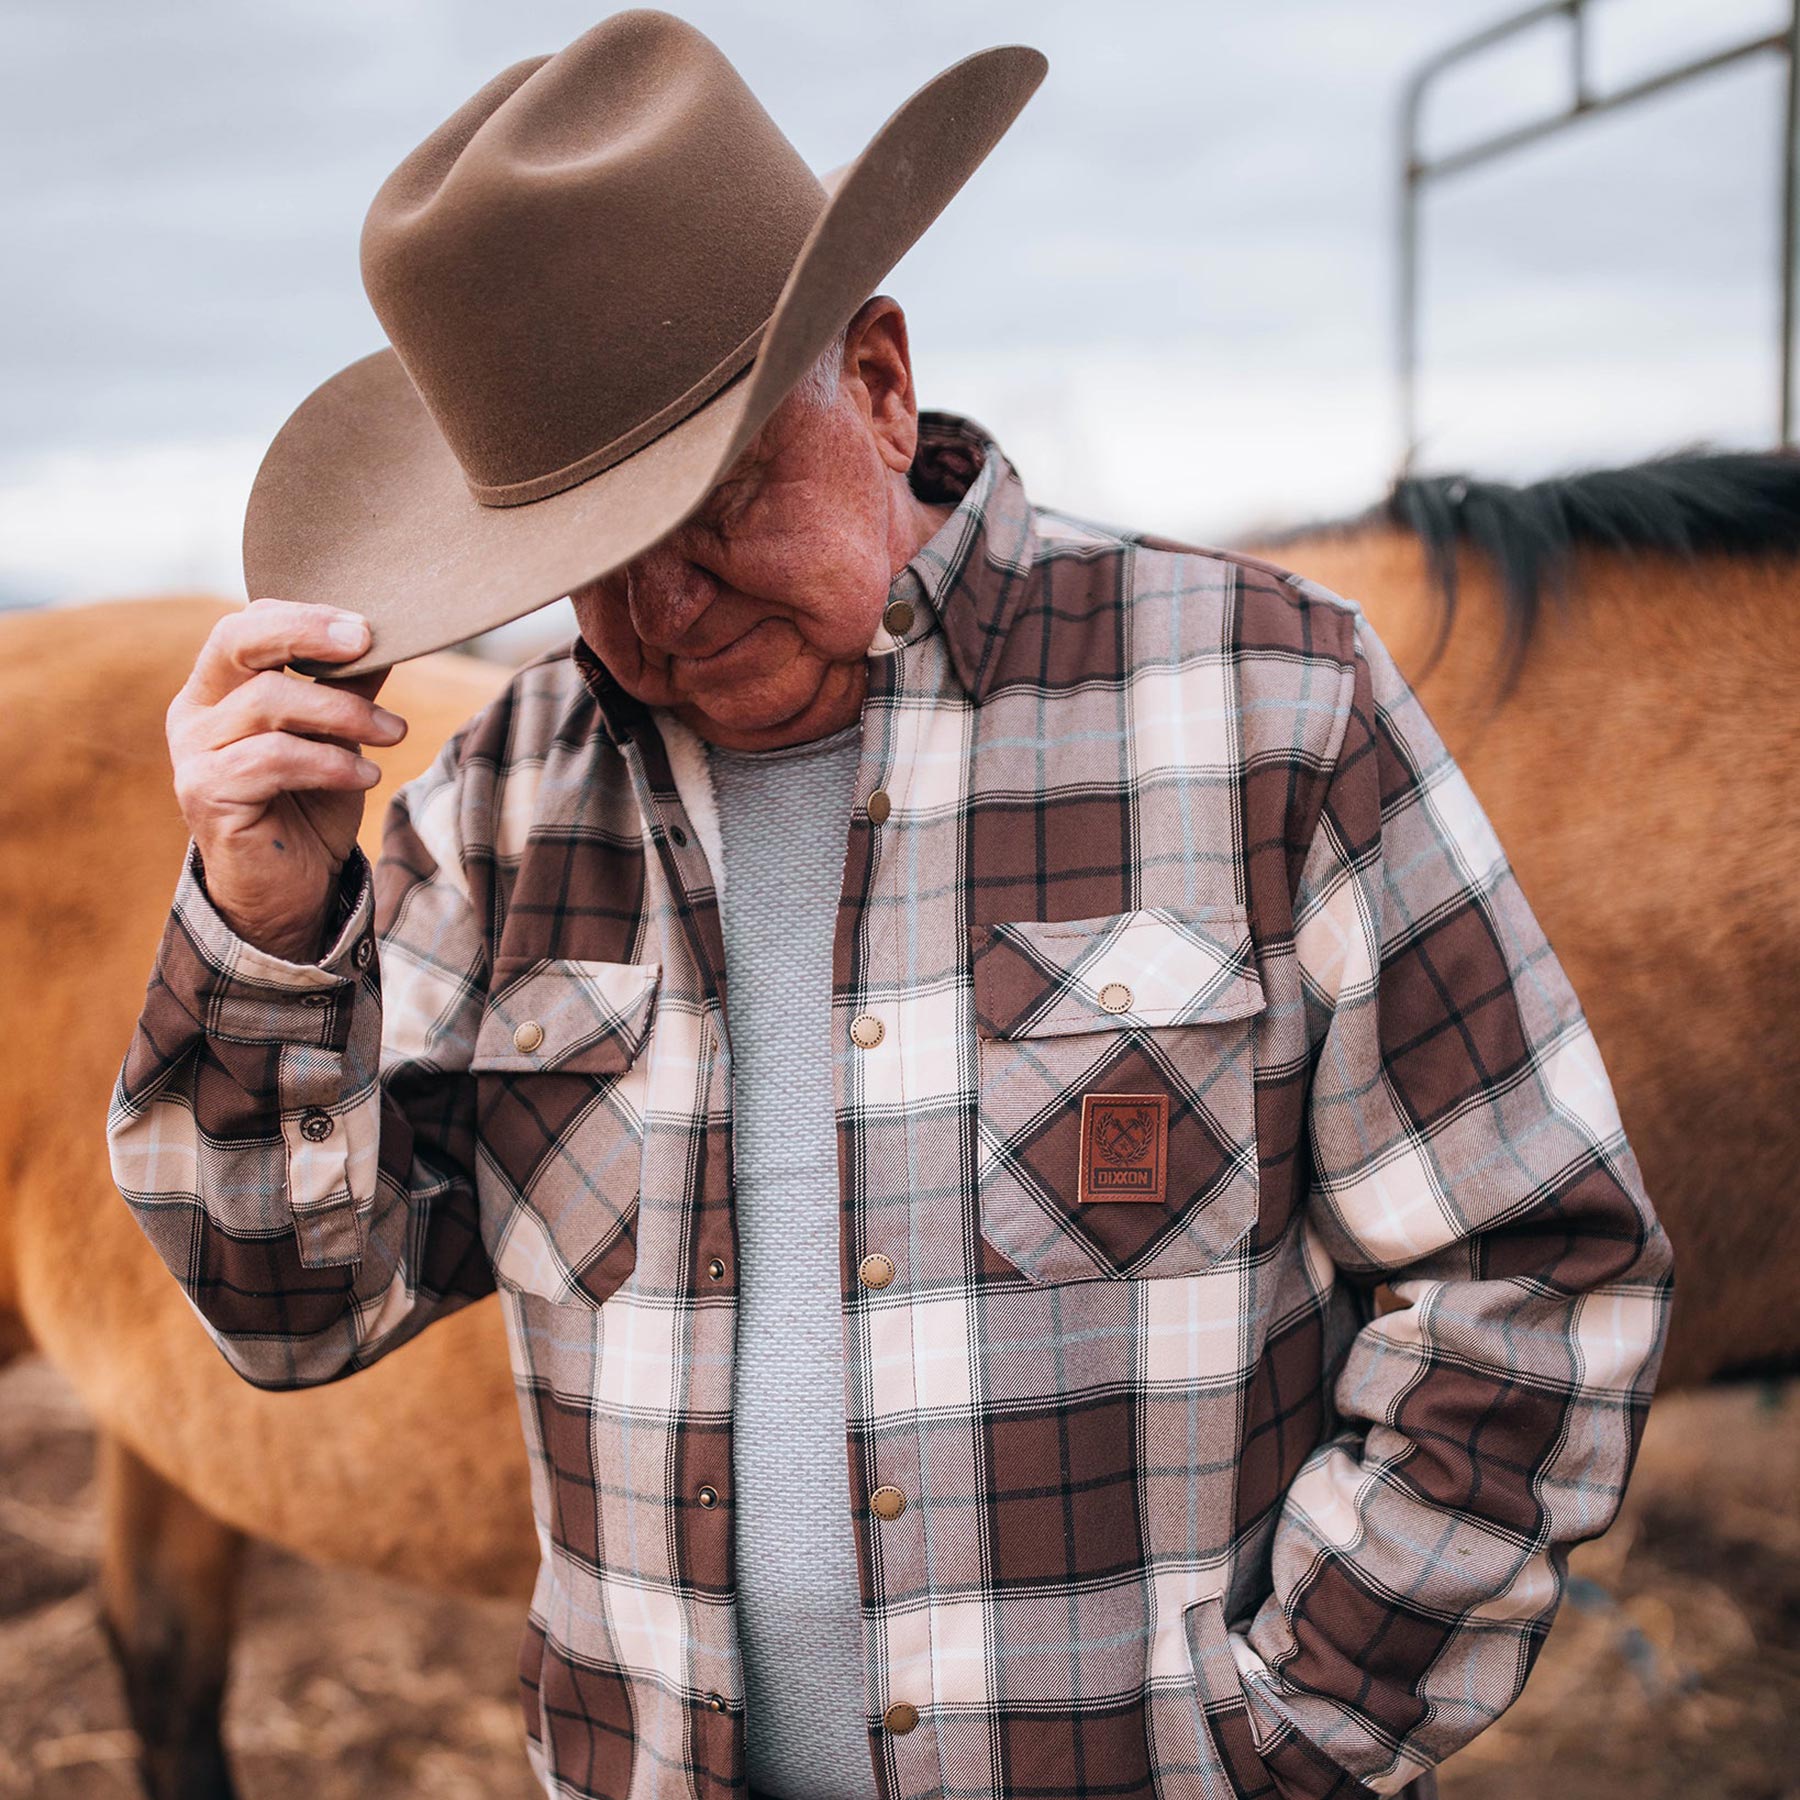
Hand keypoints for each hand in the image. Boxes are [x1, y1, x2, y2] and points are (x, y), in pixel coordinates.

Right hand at [167, 600, 407, 960]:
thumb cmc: (310, 805)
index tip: (366, 626)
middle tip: (367, 642)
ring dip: (344, 713)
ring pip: (268, 700)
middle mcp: (195, 711)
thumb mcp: (337, 736)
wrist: (291, 890)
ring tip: (394, 734)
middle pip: (237, 641)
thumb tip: (386, 636)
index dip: (303, 615)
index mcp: (219, 687)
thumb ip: (349, 688)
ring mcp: (193, 752)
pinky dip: (329, 761)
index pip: (246, 624)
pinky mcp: (204, 792)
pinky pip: (271, 757)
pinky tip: (366, 774)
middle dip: (306, 633)